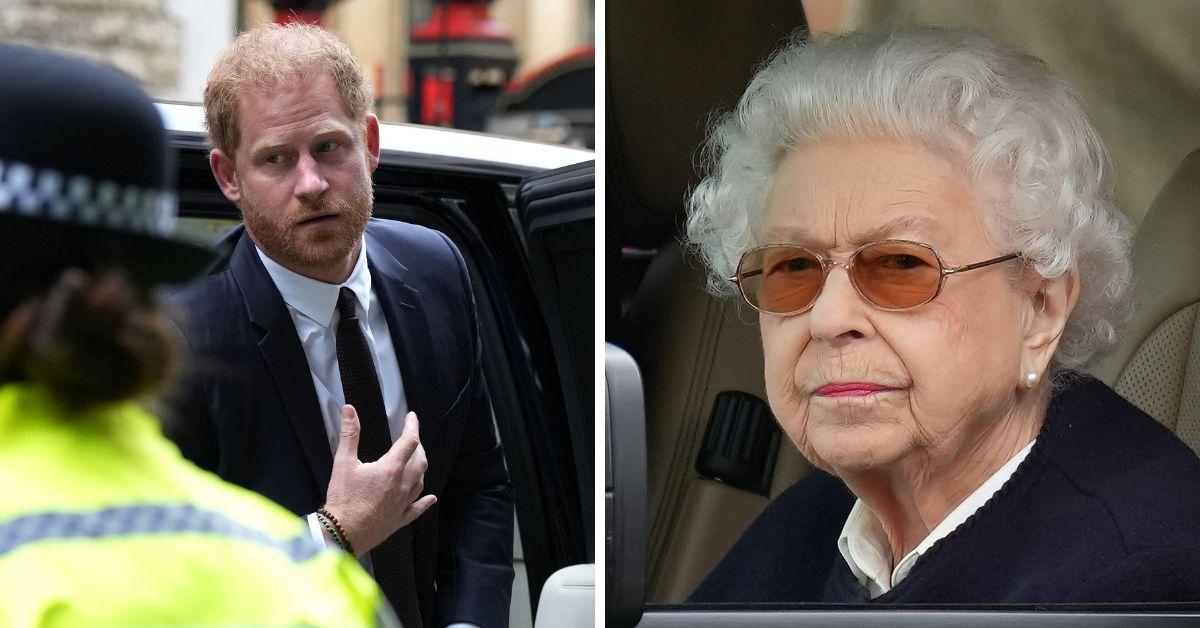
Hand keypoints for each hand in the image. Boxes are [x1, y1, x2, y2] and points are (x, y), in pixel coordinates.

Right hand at [323, 405, 436, 555]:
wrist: (343, 533)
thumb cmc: (343, 499)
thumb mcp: (343, 463)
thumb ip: (349, 435)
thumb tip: (349, 411)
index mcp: (390, 469)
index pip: (409, 441)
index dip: (413, 426)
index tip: (412, 417)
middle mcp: (402, 485)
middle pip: (420, 461)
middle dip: (418, 446)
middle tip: (413, 437)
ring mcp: (403, 503)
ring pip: (420, 481)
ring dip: (420, 468)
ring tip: (417, 460)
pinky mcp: (399, 519)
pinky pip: (417, 508)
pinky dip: (425, 501)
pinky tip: (431, 498)